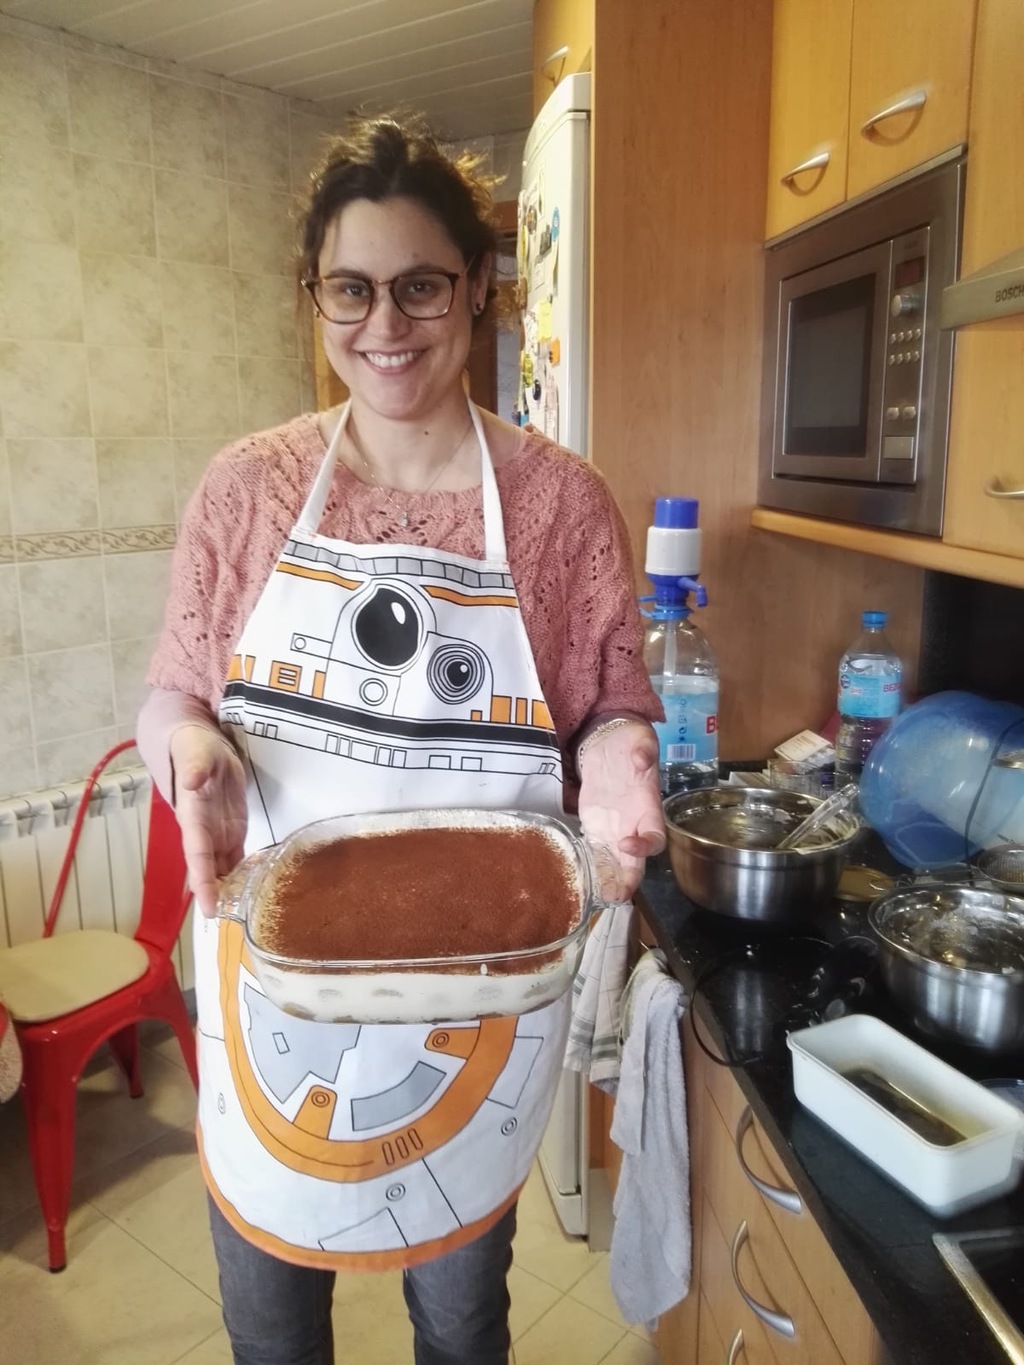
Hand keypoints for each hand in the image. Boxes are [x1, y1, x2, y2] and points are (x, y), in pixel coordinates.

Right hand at [169, 725, 247, 917]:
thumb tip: (192, 781)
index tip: (208, 907)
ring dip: (229, 890)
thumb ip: (195, 767)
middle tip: (226, 923)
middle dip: (215, 895)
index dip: (203, 881)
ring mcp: (218, 832)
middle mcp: (204, 831)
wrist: (201, 744)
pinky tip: (252, 891)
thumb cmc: (195, 747)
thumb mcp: (197, 752)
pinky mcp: (233, 828)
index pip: (198, 855)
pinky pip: (237, 856)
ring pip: (222, 867)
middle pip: (209, 869)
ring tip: (240, 916)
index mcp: (194, 817)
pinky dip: (243, 874)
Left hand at [577, 722, 664, 900]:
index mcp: (649, 808)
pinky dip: (590, 866)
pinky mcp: (594, 827)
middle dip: (627, 879)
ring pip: (614, 863)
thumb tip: (641, 757)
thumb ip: (643, 750)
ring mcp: (613, 829)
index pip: (655, 835)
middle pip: (635, 861)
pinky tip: (579, 878)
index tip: (627, 844)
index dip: (645, 845)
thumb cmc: (631, 743)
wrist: (611, 743)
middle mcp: (633, 825)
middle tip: (614, 894)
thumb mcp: (641, 740)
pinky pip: (594, 852)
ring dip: (608, 880)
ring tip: (597, 895)